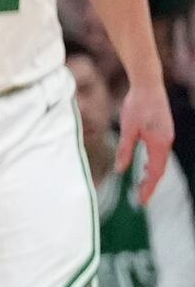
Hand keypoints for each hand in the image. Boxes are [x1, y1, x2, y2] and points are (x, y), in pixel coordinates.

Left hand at [117, 81, 173, 203]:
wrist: (148, 84)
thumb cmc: (136, 104)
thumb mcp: (128, 128)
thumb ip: (125, 150)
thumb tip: (120, 170)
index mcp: (160, 144)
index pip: (155, 173)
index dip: (148, 188)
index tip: (141, 202)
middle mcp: (167, 142)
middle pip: (160, 170)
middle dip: (150, 185)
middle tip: (140, 199)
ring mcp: (167, 137)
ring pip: (160, 161)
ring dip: (152, 175)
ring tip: (141, 186)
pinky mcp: (164, 131)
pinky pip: (160, 153)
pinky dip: (153, 163)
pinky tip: (146, 166)